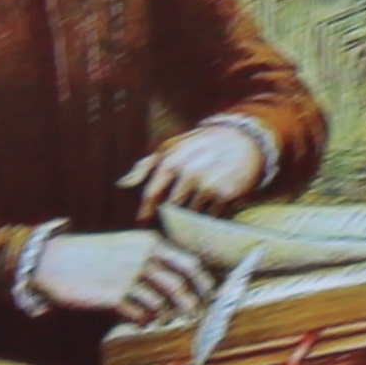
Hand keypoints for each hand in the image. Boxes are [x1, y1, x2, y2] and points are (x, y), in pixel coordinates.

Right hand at [28, 227, 214, 327]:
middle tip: (198, 317)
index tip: (211, 297)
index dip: (204, 284)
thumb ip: (152, 258)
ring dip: (167, 316)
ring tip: (166, 321)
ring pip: (162, 304)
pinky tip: (139, 320)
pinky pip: (140, 316)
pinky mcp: (114, 297)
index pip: (189, 263)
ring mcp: (128, 277)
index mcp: (149, 241)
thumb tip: (180, 282)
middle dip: (194, 305)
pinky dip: (144, 322)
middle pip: (181, 286)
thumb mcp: (125, 246)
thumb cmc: (91, 255)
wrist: (52, 261)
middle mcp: (143, 257)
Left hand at [123, 121, 275, 222]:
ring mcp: (208, 186)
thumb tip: (122, 184)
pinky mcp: (226, 196)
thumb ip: (146, 166)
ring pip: (190, 216)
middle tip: (169, 224)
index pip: (152, 195)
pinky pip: (210, 218)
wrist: (243, 141)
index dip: (146, 212)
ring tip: (191, 217)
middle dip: (168, 218)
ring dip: (189, 220)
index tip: (144, 223)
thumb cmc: (201, 145)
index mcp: (172, 161)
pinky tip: (209, 210)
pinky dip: (208, 218)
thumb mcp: (172, 148)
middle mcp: (189, 173)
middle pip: (170, 210)